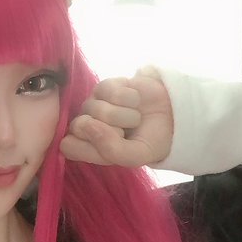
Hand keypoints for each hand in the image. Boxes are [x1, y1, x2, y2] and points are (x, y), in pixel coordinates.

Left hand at [59, 70, 173, 168]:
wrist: (173, 116)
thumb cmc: (150, 140)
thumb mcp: (135, 156)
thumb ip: (111, 150)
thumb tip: (87, 125)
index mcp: (88, 147)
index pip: (68, 146)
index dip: (89, 146)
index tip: (111, 147)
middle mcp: (86, 124)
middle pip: (81, 125)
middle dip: (111, 130)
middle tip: (127, 132)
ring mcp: (94, 103)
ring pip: (98, 108)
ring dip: (125, 115)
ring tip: (135, 118)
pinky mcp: (105, 85)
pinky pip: (111, 90)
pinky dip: (130, 98)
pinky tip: (135, 102)